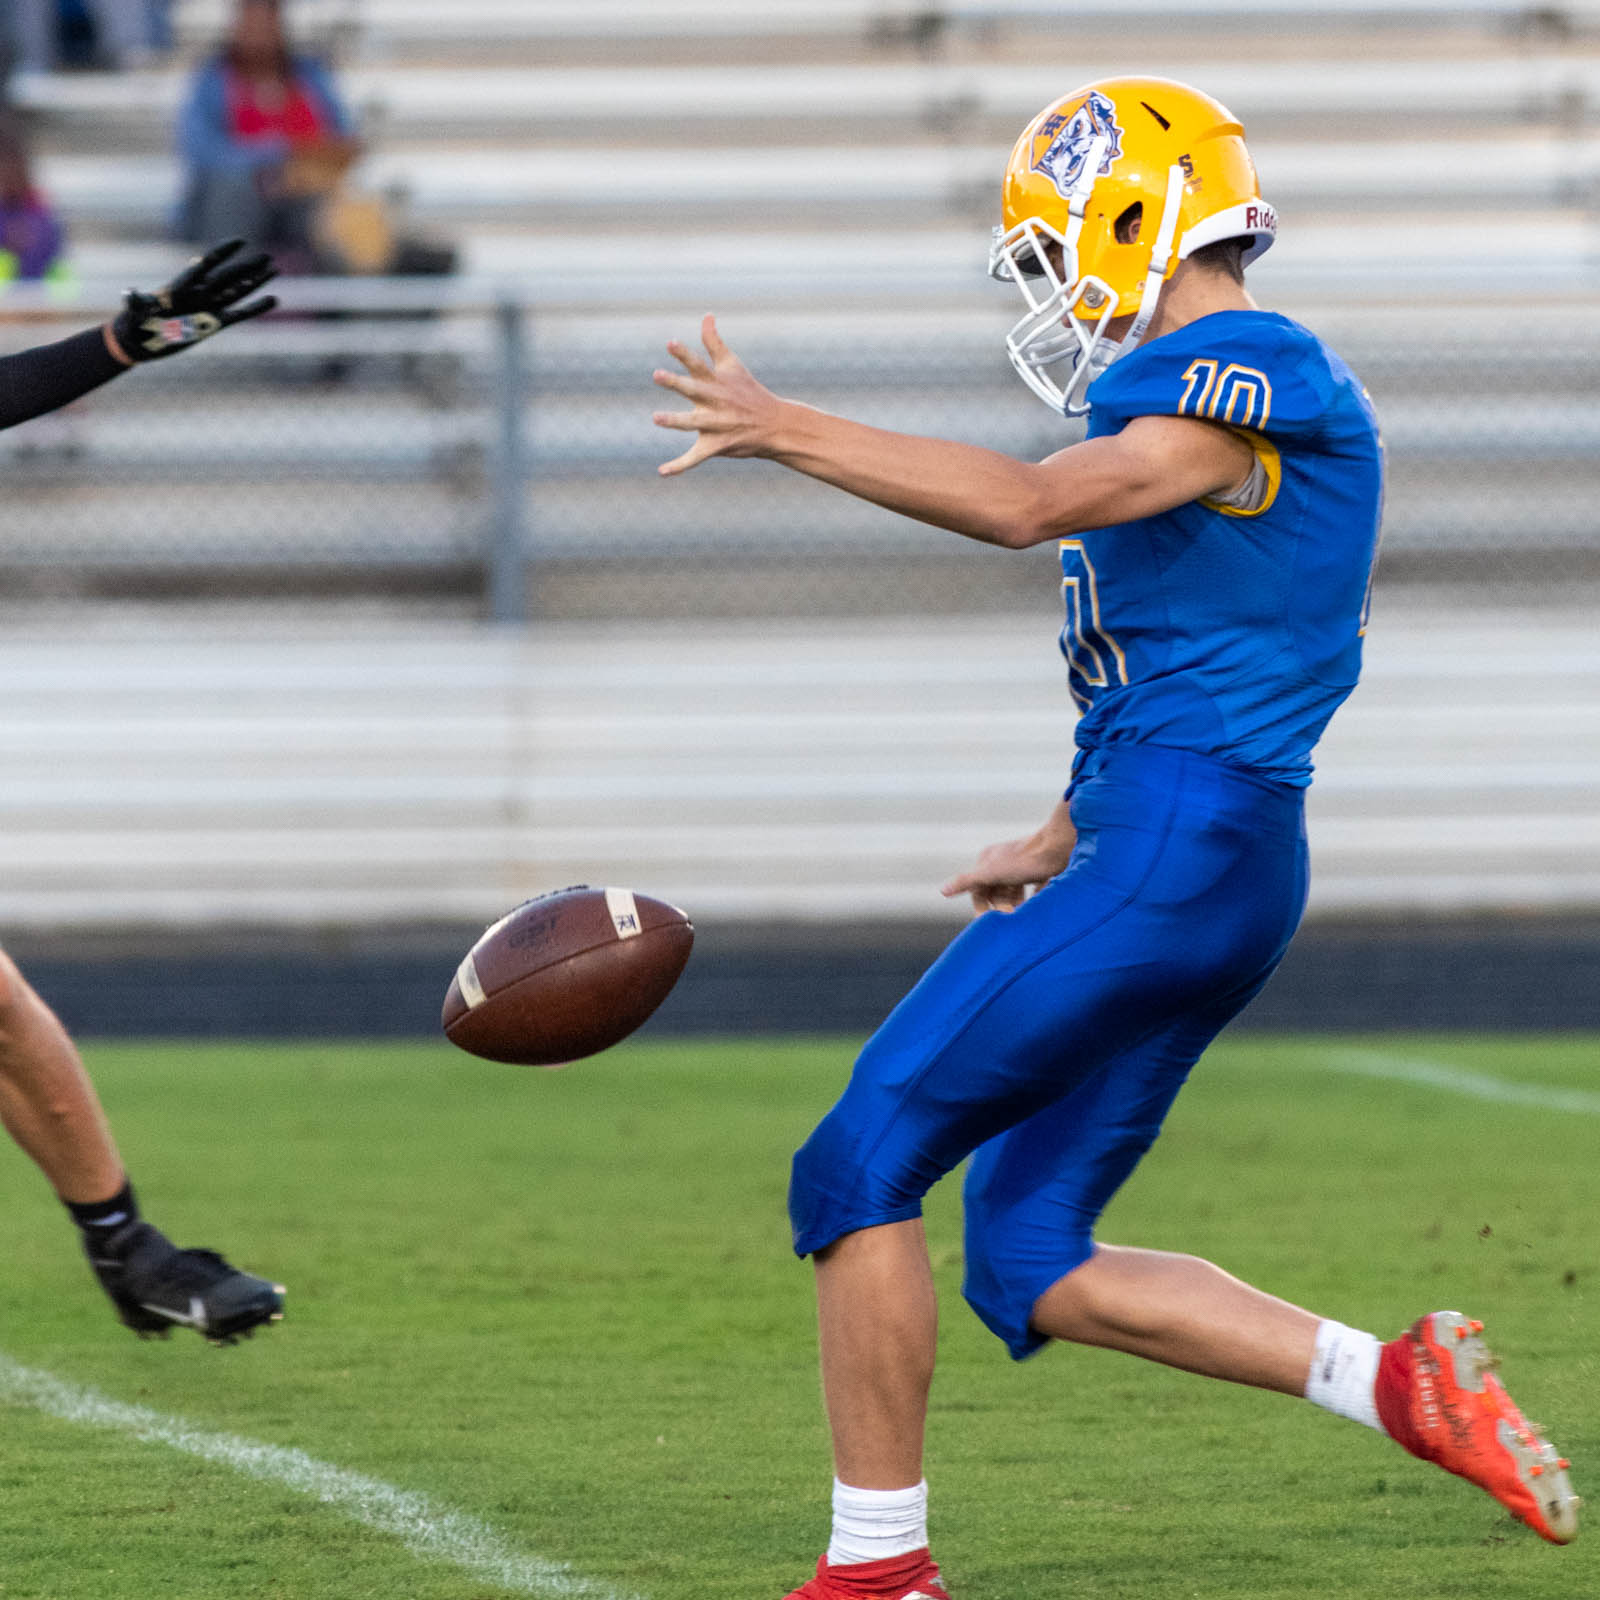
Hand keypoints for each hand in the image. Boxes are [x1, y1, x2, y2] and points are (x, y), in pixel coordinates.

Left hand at [109, 239, 277, 363]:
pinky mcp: (214, 324)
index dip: (224, 253)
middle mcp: (199, 293)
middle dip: (247, 267)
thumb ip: (136, 302)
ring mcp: (208, 308)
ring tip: (274, 269)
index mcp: (183, 286)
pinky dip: (256, 308)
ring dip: (255, 281)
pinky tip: (272, 300)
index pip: (208, 264)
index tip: (240, 242)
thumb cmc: (134, 323)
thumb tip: (129, 294)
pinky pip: (239, 314)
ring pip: (237, 291)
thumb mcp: (135, 312)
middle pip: (229, 276)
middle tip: (266, 256)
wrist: (139, 340)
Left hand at [653, 314, 782, 475]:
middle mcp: (715, 401)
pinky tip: (662, 472)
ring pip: (692, 423)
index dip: (684, 354)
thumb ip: (714, 342)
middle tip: (657, 375)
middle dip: (676, 382)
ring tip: (656, 418)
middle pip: (693, 390)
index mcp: (716, 382)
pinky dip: (680, 466)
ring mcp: (716, 424)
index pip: (698, 364)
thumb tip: (707, 315)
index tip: (670, 343)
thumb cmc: (748, 392)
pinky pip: (695, 458)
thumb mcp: (732, 365)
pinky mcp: (716, 446)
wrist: (775, 425)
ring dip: (675, 421)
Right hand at [940, 814, 1076, 914]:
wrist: (1061, 846)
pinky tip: (1038, 910)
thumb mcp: (991, 873)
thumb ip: (967, 882)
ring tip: (1022, 917)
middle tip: (1011, 919)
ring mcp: (1023, 865)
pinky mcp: (1041, 869)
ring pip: (1014, 892)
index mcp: (988, 860)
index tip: (990, 922)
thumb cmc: (1025, 861)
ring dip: (1016, 906)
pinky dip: (1033, 901)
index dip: (982, 908)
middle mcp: (1004, 861)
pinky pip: (1034, 888)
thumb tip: (943, 890)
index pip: (978, 890)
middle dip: (1001, 907)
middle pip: (996, 892)